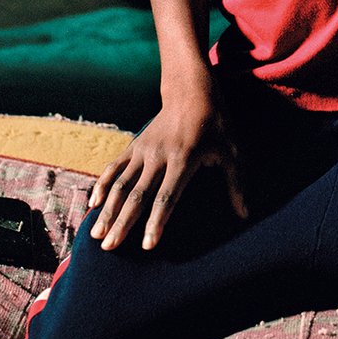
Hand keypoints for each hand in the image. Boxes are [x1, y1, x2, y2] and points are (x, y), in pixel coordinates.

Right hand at [87, 89, 246, 251]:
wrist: (191, 91)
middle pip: (137, 194)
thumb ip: (236, 183)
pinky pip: (113, 167)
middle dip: (122, 222)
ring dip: (108, 210)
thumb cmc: (215, 123)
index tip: (147, 245)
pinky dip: (101, 185)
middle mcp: (158, 156)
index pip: (167, 197)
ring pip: (120, 184)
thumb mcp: (232, 150)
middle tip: (108, 247)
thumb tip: (244, 215)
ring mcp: (143, 150)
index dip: (157, 222)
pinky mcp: (133, 145)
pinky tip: (93, 204)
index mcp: (183, 159)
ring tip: (95, 234)